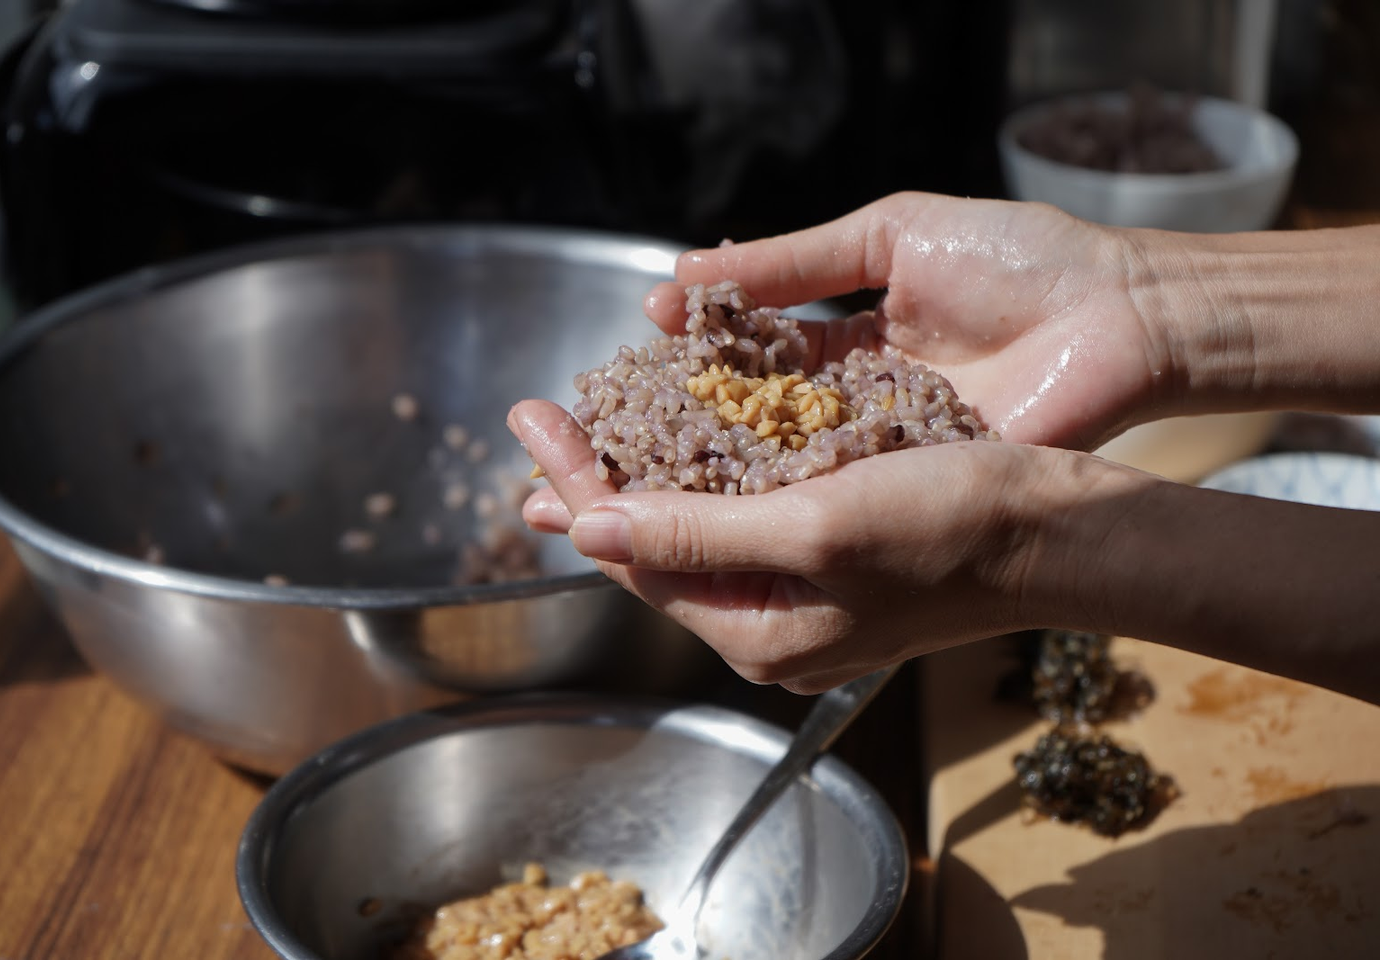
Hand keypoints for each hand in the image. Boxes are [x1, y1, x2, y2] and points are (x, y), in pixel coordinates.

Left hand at [507, 399, 1070, 692]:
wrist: (1061, 533)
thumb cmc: (952, 529)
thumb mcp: (815, 528)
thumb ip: (697, 536)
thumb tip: (586, 532)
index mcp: (757, 633)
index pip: (634, 559)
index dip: (575, 485)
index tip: (531, 415)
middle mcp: (771, 623)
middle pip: (655, 548)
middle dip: (595, 480)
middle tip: (540, 416)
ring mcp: (802, 593)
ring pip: (696, 527)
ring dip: (644, 470)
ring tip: (590, 423)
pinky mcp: (832, 555)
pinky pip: (745, 513)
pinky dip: (705, 467)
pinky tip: (682, 429)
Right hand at [644, 191, 1170, 449]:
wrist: (1122, 318)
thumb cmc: (1021, 261)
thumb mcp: (893, 235)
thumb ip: (796, 258)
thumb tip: (695, 268)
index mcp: (851, 339)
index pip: (753, 348)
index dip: (699, 343)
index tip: (646, 328)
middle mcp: (856, 402)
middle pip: (756, 416)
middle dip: (689, 416)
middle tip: (618, 414)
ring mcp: (884, 452)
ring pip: (787, 464)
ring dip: (721, 462)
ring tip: (647, 457)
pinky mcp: (915, 489)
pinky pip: (839, 497)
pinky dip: (785, 497)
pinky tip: (723, 494)